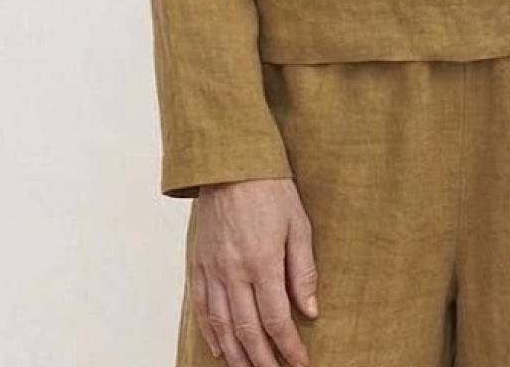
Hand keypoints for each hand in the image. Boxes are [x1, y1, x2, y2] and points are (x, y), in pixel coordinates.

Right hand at [190, 178, 317, 366]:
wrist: (231, 162)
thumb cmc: (271, 189)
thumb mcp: (298, 224)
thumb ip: (303, 270)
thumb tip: (310, 310)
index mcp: (262, 262)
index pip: (276, 319)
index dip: (288, 346)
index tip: (300, 363)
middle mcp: (233, 272)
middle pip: (247, 330)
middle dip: (263, 360)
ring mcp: (213, 269)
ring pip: (222, 326)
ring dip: (236, 354)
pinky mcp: (199, 263)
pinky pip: (201, 307)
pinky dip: (210, 332)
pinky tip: (220, 349)